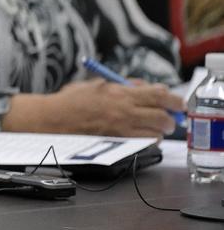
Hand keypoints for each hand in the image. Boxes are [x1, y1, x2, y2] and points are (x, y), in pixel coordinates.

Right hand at [7, 79, 184, 137]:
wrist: (52, 119)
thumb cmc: (71, 100)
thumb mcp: (98, 84)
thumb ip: (123, 85)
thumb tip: (144, 87)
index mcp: (120, 93)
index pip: (159, 95)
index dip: (174, 99)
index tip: (177, 102)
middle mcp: (124, 111)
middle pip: (163, 117)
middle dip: (171, 119)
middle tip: (169, 119)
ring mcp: (121, 129)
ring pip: (156, 134)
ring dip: (158, 131)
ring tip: (152, 128)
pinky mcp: (115, 142)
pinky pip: (142, 144)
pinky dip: (146, 140)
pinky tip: (139, 136)